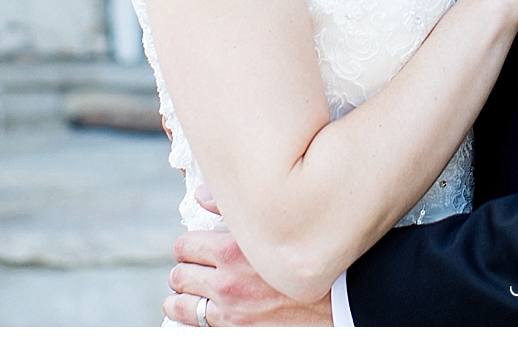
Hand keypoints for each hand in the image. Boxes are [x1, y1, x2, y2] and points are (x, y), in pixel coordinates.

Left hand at [169, 200, 332, 326]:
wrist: (338, 299)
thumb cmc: (308, 253)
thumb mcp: (274, 223)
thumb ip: (234, 207)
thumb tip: (202, 194)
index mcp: (231, 252)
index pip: (184, 246)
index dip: (187, 244)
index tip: (192, 246)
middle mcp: (226, 285)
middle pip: (179, 275)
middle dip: (184, 269)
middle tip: (191, 268)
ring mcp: (230, 314)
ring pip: (180, 306)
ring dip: (182, 298)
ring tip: (187, 294)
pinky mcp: (237, 332)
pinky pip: (196, 330)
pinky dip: (192, 322)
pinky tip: (198, 314)